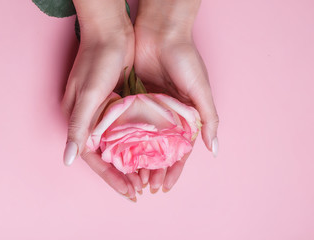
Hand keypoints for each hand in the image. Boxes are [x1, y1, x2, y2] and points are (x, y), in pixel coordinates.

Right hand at [61, 0, 141, 200]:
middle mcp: (89, 119)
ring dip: (130, 161)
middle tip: (139, 190)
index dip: (110, 177)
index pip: (93, 158)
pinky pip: (126, 130)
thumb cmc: (97, 60)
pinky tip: (149, 153)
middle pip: (105, 155)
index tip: (128, 193)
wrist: (111, 32)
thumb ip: (78, 126)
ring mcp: (103, 112)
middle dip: (121, 174)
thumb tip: (68, 160)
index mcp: (78, 119)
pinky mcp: (117, 103)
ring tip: (146, 177)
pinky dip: (136, 144)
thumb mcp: (88, 94)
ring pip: (117, 145)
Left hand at [134, 0, 218, 192]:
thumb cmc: (184, 59)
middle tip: (146, 188)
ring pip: (143, 142)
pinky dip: (125, 141)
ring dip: (139, 160)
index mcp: (185, 116)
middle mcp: (167, 116)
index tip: (165, 187)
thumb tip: (214, 149)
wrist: (160, 32)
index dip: (174, 170)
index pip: (180, 151)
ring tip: (133, 178)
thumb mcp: (200, 89)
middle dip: (154, 170)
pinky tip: (120, 156)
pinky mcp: (133, 100)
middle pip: (160, 151)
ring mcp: (149, 109)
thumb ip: (208, 118)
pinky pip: (128, 124)